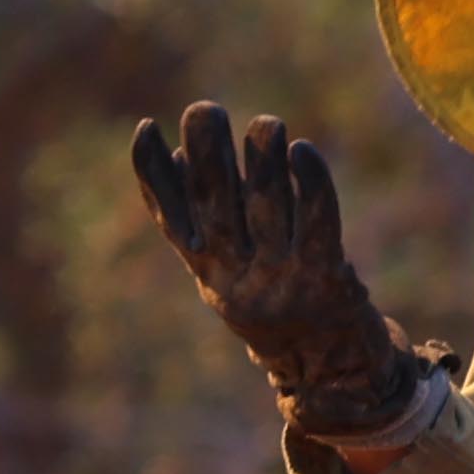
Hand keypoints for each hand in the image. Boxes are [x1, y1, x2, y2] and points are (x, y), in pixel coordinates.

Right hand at [132, 101, 418, 433]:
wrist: (325, 364)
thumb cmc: (270, 299)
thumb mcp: (225, 268)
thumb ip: (202, 219)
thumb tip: (173, 153)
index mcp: (205, 269)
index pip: (170, 215)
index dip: (152, 174)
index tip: (147, 128)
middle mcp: (235, 274)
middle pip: (215, 205)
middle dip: (207, 155)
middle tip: (205, 108)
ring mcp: (280, 277)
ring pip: (267, 208)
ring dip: (263, 161)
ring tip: (265, 123)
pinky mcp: (326, 275)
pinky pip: (318, 223)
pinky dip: (310, 185)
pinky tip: (302, 151)